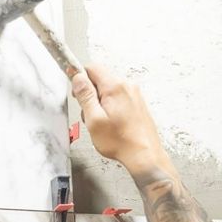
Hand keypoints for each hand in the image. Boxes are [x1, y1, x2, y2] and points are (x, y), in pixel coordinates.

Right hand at [69, 60, 170, 177]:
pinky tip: (111, 122)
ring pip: (108, 89)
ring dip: (100, 102)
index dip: (80, 79)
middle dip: (90, 93)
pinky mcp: (137, 102)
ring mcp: (134, 94)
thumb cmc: (120, 141)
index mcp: (115, 87)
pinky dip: (110, 106)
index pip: (92, 67)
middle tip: (89, 113)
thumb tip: (78, 77)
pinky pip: (118, 97)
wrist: (144, 154)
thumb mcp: (94, 119)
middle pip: (100, 78)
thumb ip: (85, 95)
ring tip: (102, 121)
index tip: (77, 93)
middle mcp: (127, 86)